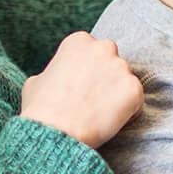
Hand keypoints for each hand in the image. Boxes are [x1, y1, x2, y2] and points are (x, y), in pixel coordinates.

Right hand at [19, 32, 145, 147]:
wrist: (55, 133)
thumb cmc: (40, 109)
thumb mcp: (36, 81)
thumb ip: (53, 72)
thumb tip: (56, 78)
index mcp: (79, 41)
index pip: (91, 50)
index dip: (86, 69)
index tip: (80, 85)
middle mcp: (103, 48)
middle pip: (111, 60)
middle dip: (105, 75)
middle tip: (94, 98)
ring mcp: (121, 68)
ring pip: (124, 79)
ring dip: (117, 93)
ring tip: (100, 114)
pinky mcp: (134, 89)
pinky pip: (136, 99)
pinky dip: (129, 110)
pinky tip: (111, 121)